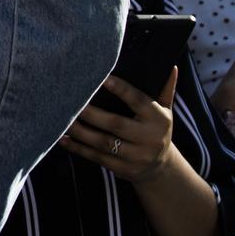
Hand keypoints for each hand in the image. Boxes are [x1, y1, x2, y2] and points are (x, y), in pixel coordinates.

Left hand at [60, 70, 180, 182]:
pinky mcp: (123, 169)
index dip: (121, 90)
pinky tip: (63, 140)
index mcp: (159, 119)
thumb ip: (165, 89)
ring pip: (103, 143)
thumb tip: (171, 66)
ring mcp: (136, 157)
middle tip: (71, 102)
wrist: (161, 167)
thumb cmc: (157, 129)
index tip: (103, 78)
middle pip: (116, 124)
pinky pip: (97, 158)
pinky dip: (78, 149)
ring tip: (63, 120)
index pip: (139, 101)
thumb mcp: (165, 111)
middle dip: (91, 113)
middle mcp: (149, 138)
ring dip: (80, 132)